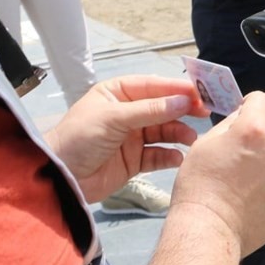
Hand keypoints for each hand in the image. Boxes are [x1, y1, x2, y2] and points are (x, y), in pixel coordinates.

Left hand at [43, 75, 205, 202]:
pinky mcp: (134, 161)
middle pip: (163, 108)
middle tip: (204, 113)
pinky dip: (169, 156)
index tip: (201, 92)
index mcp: (118, 93)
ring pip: (163, 132)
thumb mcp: (113, 118)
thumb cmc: (80, 138)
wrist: (60, 178)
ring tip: (191, 139)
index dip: (177, 89)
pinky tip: (177, 157)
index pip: (154, 86)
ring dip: (178, 134)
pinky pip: (158, 155)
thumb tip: (184, 101)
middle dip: (183, 110)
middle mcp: (128, 113)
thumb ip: (150, 110)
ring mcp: (132, 137)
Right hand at [171, 91, 264, 255]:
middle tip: (264, 133)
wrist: (210, 230)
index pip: (264, 99)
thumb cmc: (200, 186)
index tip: (246, 114)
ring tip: (251, 175)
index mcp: (255, 129)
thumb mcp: (206, 143)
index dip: (252, 105)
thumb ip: (232, 125)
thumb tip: (244, 116)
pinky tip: (256, 194)